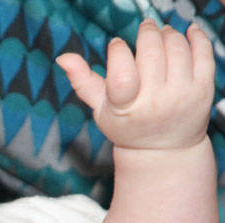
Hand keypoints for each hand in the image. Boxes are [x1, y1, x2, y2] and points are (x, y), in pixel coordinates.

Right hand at [57, 20, 213, 149]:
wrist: (165, 150)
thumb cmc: (128, 126)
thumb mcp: (101, 109)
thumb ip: (82, 81)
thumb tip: (62, 57)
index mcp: (126, 107)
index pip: (122, 72)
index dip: (118, 50)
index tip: (117, 46)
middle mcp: (156, 102)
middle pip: (152, 52)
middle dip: (147, 33)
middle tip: (145, 29)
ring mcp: (182, 95)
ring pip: (176, 48)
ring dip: (168, 33)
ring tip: (161, 33)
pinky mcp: (204, 89)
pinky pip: (203, 53)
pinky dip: (196, 36)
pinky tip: (187, 31)